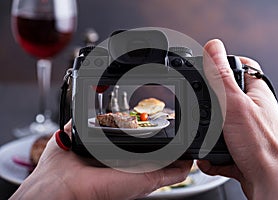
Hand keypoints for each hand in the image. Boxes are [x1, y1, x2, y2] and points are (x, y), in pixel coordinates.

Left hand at [11, 121, 191, 199]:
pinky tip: (189, 158)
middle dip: (166, 146)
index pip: (134, 147)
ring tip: (188, 143)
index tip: (155, 128)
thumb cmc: (63, 169)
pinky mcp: (147, 180)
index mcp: (114, 154)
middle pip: (153, 155)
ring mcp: (139, 173)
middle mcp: (128, 164)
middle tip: (178, 134)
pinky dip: (183, 167)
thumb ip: (87, 120)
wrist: (64, 189)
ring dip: (178, 155)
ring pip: (166, 164)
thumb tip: (91, 110)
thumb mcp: (76, 134)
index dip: (146, 139)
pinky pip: (172, 175)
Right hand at [198, 39, 277, 198]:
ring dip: (208, 133)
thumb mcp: (234, 105)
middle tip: (202, 109)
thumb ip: (221, 77)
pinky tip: (209, 158)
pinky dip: (212, 153)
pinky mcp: (241, 149)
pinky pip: (220, 146)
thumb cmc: (261, 145)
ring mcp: (247, 130)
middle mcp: (254, 110)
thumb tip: (213, 46)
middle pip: (227, 96)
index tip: (210, 66)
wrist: (270, 184)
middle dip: (210, 105)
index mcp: (256, 93)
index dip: (225, 63)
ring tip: (205, 138)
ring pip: (220, 124)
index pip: (243, 67)